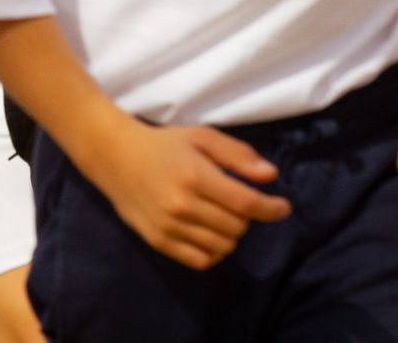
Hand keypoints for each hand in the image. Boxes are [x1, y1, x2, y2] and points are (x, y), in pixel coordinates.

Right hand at [94, 117, 291, 270]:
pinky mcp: (159, 241)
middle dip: (244, 216)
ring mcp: (169, 226)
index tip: (282, 207)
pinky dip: (213, 251)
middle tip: (233, 201)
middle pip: (237, 227)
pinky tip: (207, 233)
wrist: (115, 155)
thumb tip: (271, 176)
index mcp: (194, 175)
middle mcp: (182, 204)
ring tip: (219, 215)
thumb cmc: (163, 144)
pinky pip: (201, 261)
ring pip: (222, 247)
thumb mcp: (200, 137)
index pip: (245, 202)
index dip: (271, 208)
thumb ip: (237, 155)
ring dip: (230, 234)